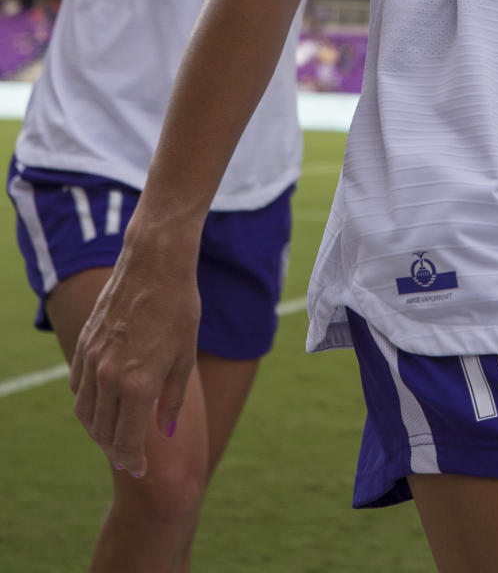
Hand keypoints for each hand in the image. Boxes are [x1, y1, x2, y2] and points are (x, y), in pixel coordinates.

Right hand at [70, 245, 199, 476]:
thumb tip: (164, 431)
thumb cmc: (179, 308)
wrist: (155, 264)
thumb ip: (172, 399)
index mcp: (138, 385)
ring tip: (113, 432)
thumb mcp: (185, 357)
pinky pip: (76, 386)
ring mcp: (92, 360)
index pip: (125, 441)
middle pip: (102, 431)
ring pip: (84, 412)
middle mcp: (109, 377)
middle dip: (114, 449)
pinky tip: (100, 402)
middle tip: (127, 454)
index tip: (138, 468)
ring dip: (96, 429)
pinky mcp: (84, 344)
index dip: (131, 460)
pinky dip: (86, 402)